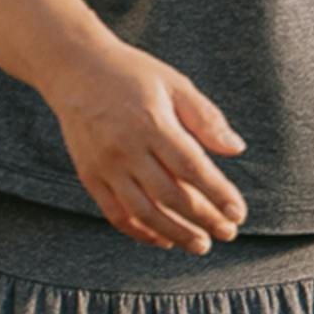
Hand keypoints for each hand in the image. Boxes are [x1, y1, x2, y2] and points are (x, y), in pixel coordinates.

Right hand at [49, 34, 247, 253]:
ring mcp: (104, 166)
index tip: (238, 213)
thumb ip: (206, 119)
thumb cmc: (133, 75)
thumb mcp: (175, 84)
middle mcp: (126, 149)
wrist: (75, 69)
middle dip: (203, 220)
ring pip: (144, 213)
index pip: (191, 168)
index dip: (217, 194)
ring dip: (175, 234)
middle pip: (170, 196)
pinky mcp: (89, 176)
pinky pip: (116, 214)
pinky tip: (164, 239)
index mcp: (152, 123)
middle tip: (228, 233)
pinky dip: (141, 232)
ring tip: (200, 244)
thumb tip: (237, 149)